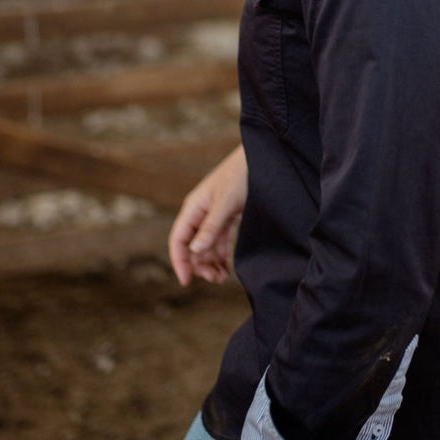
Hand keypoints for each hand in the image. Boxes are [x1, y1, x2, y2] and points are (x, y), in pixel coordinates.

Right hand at [169, 145, 248, 286]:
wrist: (261, 158)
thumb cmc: (240, 175)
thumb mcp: (225, 202)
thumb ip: (210, 226)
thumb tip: (195, 250)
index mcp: (193, 207)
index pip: (178, 239)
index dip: (180, 261)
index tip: (186, 281)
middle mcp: (201, 212)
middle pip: (192, 246)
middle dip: (200, 265)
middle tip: (215, 279)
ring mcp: (215, 215)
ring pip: (207, 245)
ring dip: (211, 262)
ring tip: (223, 277)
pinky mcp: (229, 216)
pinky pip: (221, 240)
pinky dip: (222, 254)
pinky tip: (227, 267)